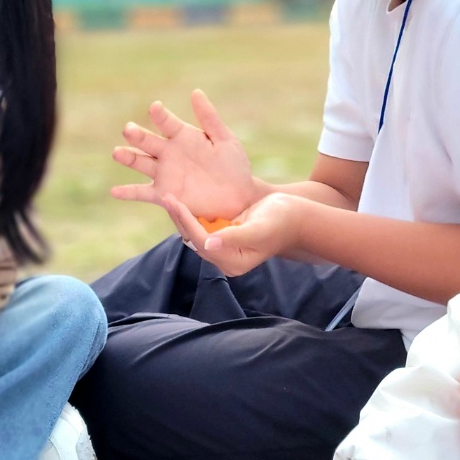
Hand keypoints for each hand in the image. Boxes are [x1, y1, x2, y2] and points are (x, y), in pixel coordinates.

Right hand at [111, 90, 256, 219]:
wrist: (238, 197)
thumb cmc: (233, 165)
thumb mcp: (225, 140)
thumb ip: (210, 118)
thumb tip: (195, 92)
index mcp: (183, 136)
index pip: (167, 122)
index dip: (161, 115)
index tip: (155, 107)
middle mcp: (169, 152)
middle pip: (148, 141)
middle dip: (137, 136)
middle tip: (128, 130)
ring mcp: (164, 173)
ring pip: (141, 162)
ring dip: (128, 157)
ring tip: (117, 153)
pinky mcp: (164, 194)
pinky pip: (143, 193)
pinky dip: (128, 192)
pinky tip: (114, 191)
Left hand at [159, 192, 306, 277]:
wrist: (294, 217)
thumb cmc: (280, 220)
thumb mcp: (258, 228)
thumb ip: (234, 237)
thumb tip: (209, 243)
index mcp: (233, 262)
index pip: (202, 242)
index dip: (187, 222)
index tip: (174, 202)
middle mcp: (225, 260)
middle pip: (194, 240)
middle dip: (180, 218)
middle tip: (165, 196)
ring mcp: (224, 250)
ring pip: (195, 234)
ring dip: (182, 217)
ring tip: (169, 197)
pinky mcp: (223, 238)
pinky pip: (202, 228)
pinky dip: (192, 215)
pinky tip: (182, 201)